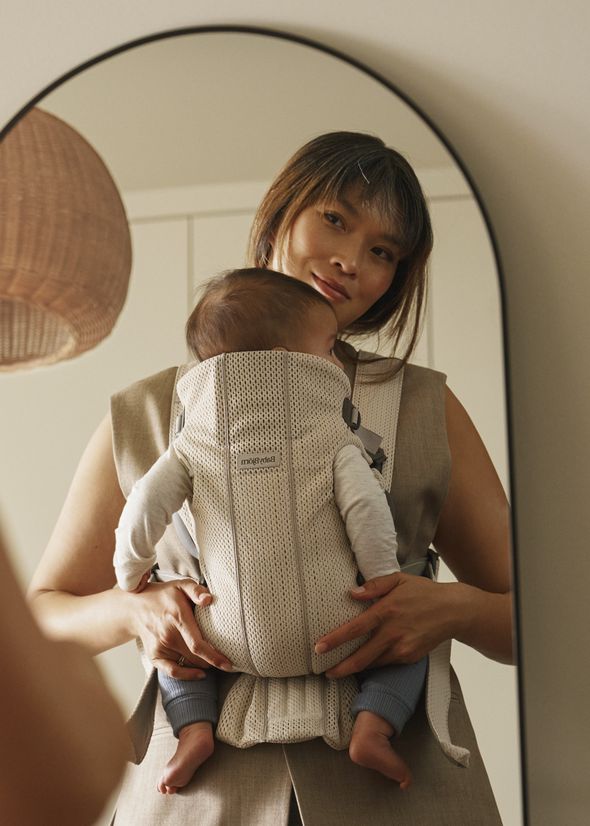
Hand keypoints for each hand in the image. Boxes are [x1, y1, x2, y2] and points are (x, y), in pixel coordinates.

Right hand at [130, 579, 232, 679]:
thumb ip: (196, 590)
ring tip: (214, 660)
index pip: (197, 644)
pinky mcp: (155, 655)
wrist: (135, 607)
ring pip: (189, 663)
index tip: (228, 663)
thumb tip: (208, 600)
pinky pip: (172, 671)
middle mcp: (168, 635)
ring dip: (204, 665)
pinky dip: (187, 675)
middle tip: (226, 659)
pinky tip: (199, 674)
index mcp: (177, 618)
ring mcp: (160, 647)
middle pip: (196, 657)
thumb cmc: (164, 595)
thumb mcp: (181, 585)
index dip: (214, 656)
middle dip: (213, 661)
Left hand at [314, 572, 461, 677]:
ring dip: (356, 668)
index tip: (319, 647)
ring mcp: (403, 648)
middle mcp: (393, 633)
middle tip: (325, 671)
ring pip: (373, 663)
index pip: (355, 628)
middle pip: (361, 657)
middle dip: (341, 667)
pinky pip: (387, 662)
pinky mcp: (410, 658)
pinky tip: (366, 660)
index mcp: (386, 611)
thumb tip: (351, 594)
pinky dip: (375, 663)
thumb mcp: (398, 580)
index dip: (335, 639)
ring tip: (340, 669)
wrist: (454, 611)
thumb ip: (374, 586)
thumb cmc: (423, 592)